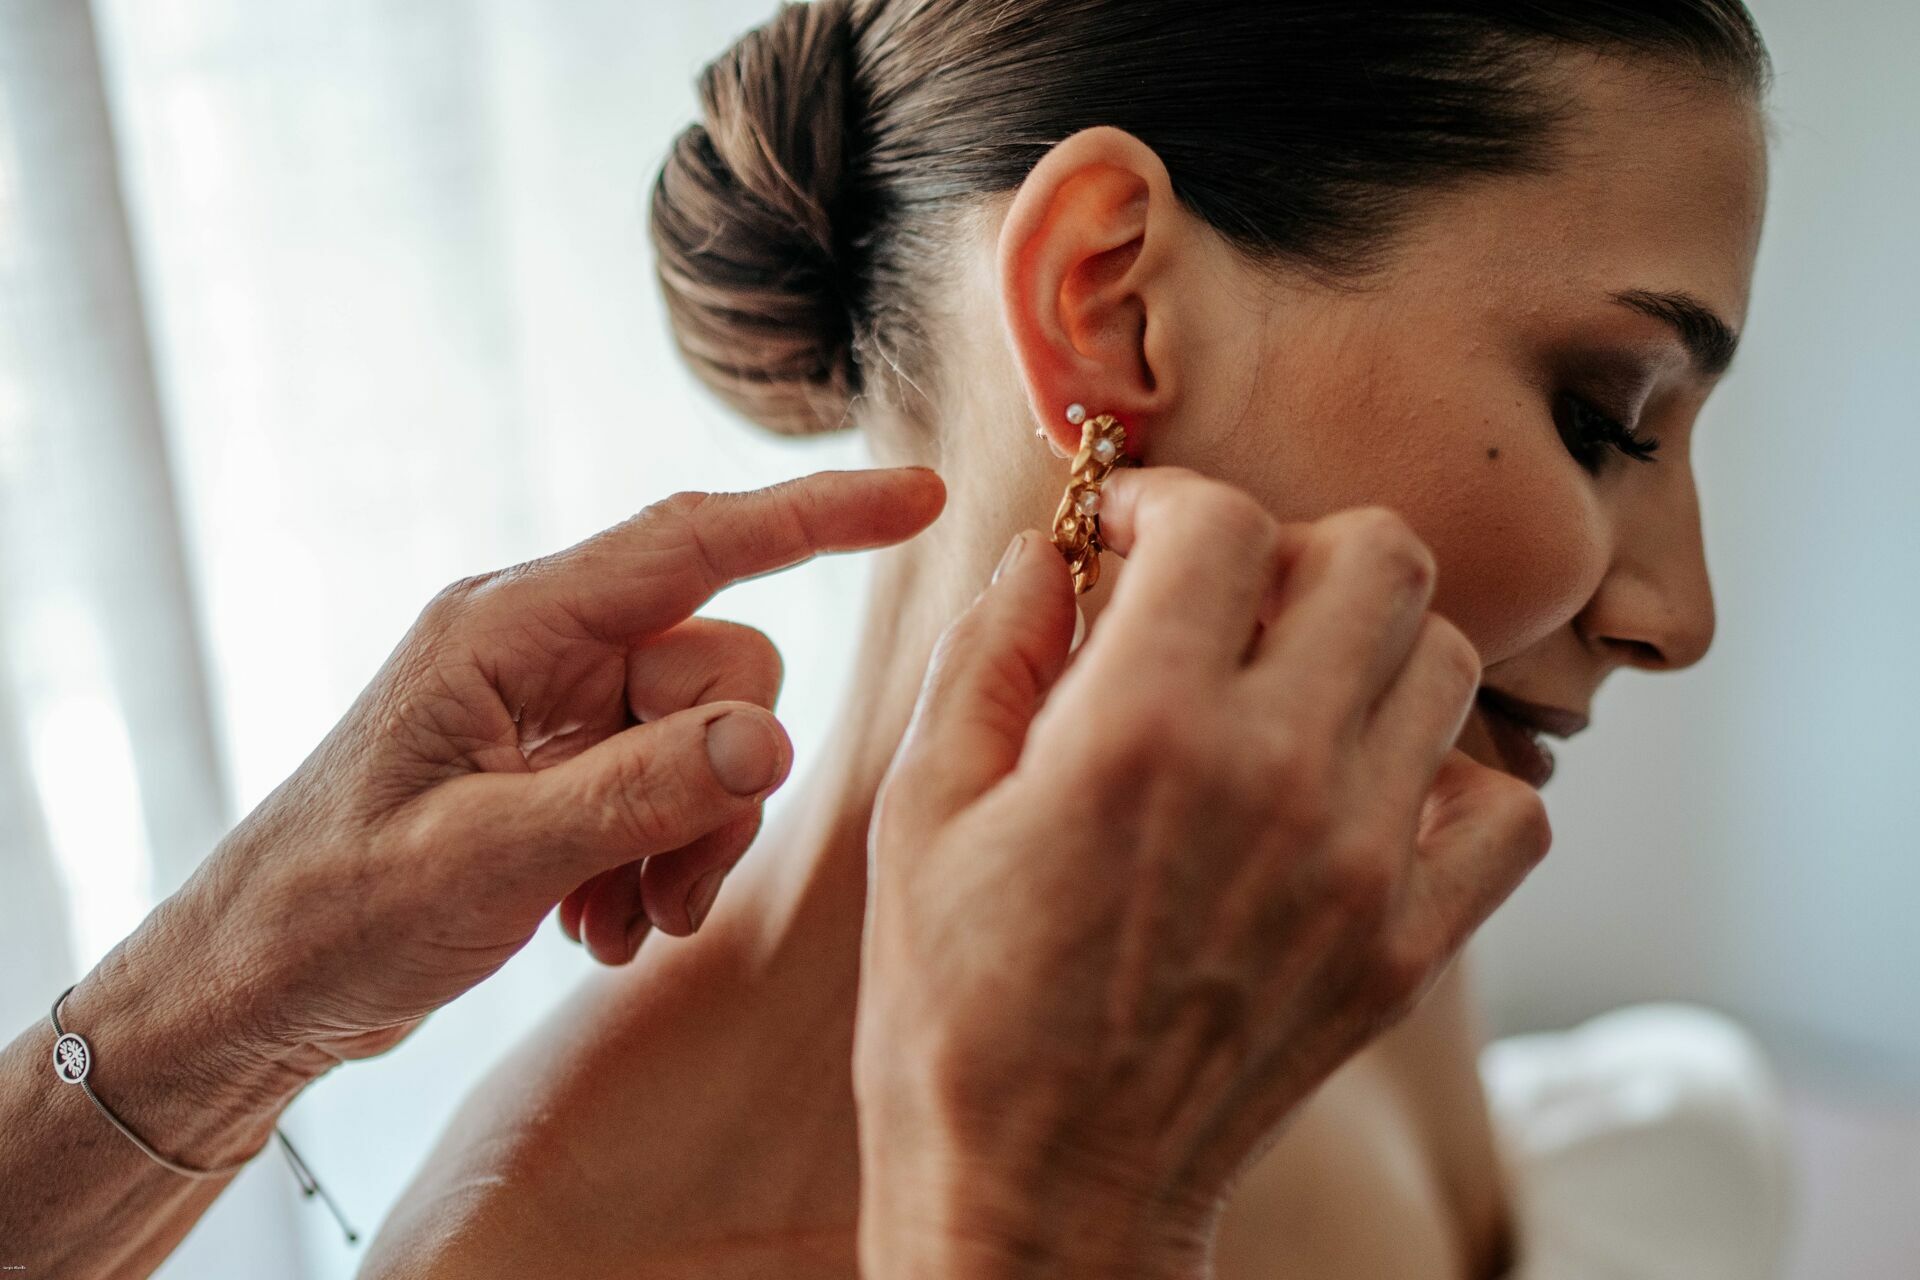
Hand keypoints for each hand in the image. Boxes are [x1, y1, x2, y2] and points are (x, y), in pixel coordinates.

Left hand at [142, 466, 943, 1079]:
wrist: (256, 985)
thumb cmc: (336, 911)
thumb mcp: (486, 858)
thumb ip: (634, 795)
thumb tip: (773, 745)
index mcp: (510, 627)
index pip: (692, 543)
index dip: (816, 517)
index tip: (919, 497)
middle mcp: (541, 647)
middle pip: (719, 670)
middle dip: (722, 788)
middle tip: (672, 895)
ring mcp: (553, 707)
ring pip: (707, 739)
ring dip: (691, 840)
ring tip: (623, 924)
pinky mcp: (559, 765)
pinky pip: (671, 785)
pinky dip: (659, 860)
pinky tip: (598, 925)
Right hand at [854, 467, 1548, 1278]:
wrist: (1046, 1188)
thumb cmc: (957, 1005)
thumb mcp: (921, 810)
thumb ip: (992, 652)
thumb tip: (1047, 550)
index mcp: (1142, 730)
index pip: (1223, 519)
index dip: (1165, 500)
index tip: (1126, 539)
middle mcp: (1277, 776)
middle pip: (1380, 555)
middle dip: (1292, 545)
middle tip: (1222, 600)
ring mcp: (1362, 864)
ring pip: (1447, 661)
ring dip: (1366, 646)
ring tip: (1285, 693)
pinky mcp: (1407, 944)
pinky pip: (1506, 808)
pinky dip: (1450, 773)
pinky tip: (1360, 789)